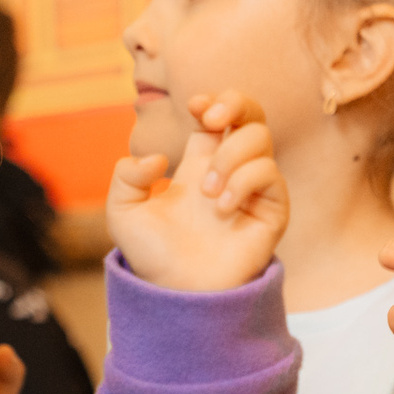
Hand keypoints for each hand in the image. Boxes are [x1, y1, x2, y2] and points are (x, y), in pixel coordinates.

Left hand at [106, 91, 287, 291]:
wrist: (177, 292)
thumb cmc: (152, 256)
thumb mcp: (123, 212)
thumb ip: (126, 177)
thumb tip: (157, 159)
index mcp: (197, 164)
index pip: (217, 117)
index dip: (213, 101)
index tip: (195, 107)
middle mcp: (229, 171)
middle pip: (250, 115)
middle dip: (236, 103)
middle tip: (211, 120)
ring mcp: (252, 189)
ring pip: (260, 138)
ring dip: (229, 156)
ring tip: (206, 193)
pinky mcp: (271, 210)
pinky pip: (270, 174)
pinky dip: (244, 181)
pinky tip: (222, 208)